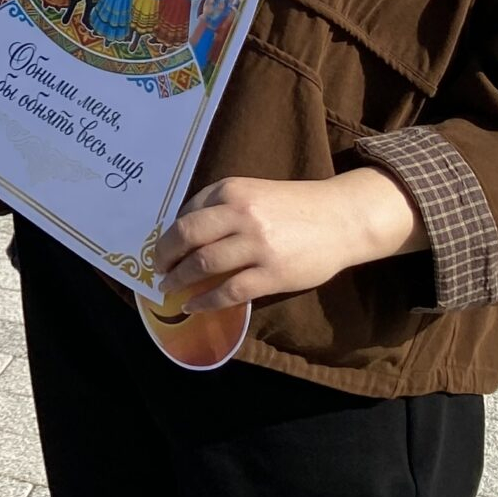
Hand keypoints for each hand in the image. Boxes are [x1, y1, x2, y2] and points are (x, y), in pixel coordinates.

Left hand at [153, 171, 424, 313]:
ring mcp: (257, 245)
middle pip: (187, 236)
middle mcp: (241, 213)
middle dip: (164, 256)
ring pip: (203, 264)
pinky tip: (192, 306)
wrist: (341, 218)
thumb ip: (220, 207)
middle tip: (156, 270)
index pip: (186, 213)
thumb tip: (182, 234)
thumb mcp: (253, 193)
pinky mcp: (273, 274)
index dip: (168, 235)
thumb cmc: (293, 207)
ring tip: (168, 289)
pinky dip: (204, 301)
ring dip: (179, 279)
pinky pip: (229, 291)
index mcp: (231, 190)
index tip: (160, 249)